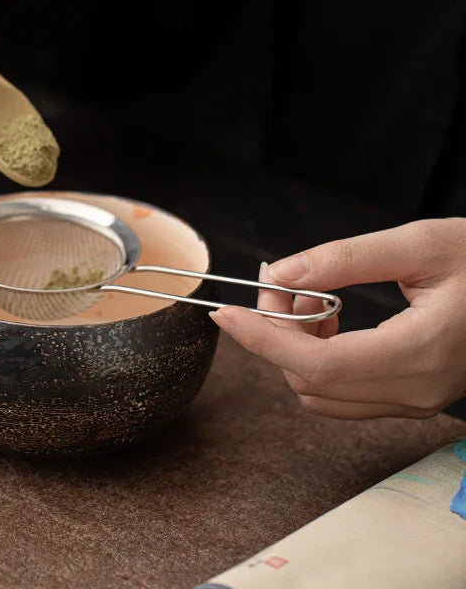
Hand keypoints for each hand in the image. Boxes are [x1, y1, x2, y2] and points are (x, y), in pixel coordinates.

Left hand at [210, 218, 465, 418]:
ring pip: (320, 395)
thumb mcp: (419, 244)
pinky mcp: (413, 396)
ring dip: (294, 348)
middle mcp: (416, 390)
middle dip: (276, 333)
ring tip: (310, 298)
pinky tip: (329, 320)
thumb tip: (280, 274)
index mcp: (420, 352)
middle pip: (309, 382)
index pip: (316, 366)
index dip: (261, 340)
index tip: (224, 313)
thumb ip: (344, 259)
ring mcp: (416, 400)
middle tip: (281, 283)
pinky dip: (316, 360)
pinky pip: (342, 395)